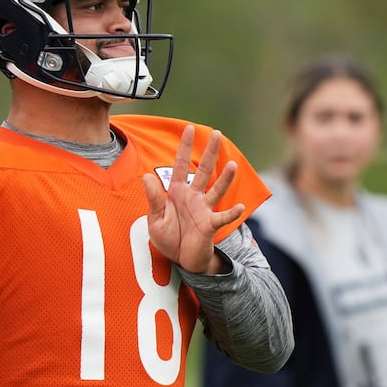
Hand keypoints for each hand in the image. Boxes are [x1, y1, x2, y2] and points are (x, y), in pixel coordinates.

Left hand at [142, 124, 244, 273]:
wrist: (180, 258)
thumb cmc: (168, 237)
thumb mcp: (155, 218)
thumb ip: (152, 198)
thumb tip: (146, 176)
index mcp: (177, 191)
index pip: (181, 164)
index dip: (185, 147)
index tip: (189, 128)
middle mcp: (193, 196)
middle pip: (203, 170)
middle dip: (210, 152)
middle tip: (218, 133)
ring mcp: (203, 209)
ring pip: (216, 190)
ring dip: (224, 178)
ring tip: (232, 165)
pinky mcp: (210, 225)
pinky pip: (222, 218)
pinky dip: (231, 213)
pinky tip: (240, 207)